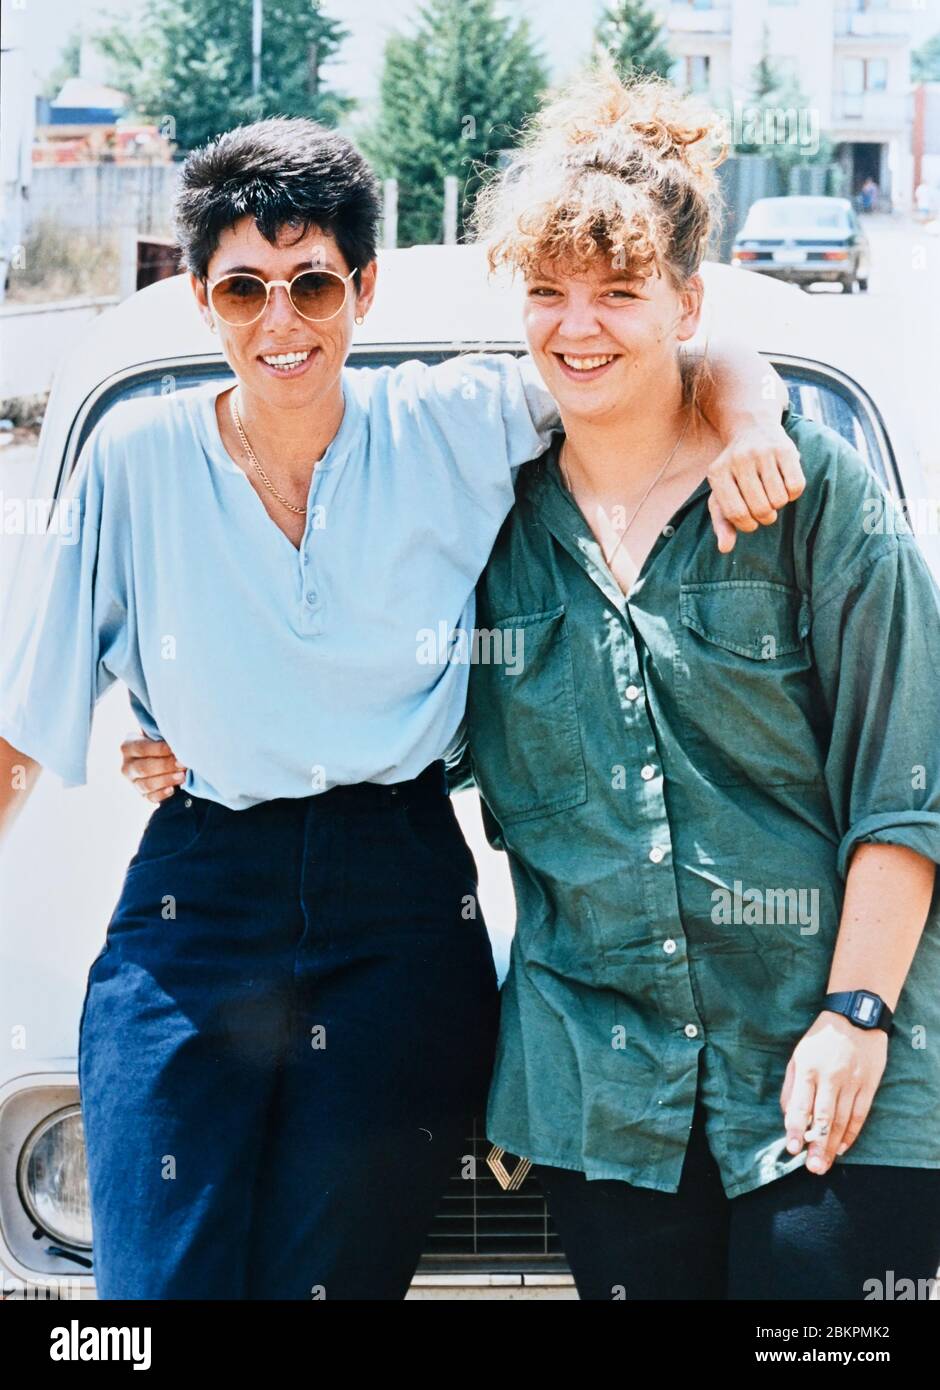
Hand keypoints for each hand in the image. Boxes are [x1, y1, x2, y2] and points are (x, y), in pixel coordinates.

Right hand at [120, 732, 186, 803]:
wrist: (156, 756)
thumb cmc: (159, 742)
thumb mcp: (155, 735)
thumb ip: (161, 736)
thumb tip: (176, 740)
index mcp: (127, 747)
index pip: (142, 748)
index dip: (160, 749)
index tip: (176, 749)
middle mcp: (127, 766)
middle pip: (144, 768)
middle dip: (165, 766)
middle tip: (182, 764)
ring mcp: (133, 782)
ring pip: (146, 784)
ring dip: (166, 780)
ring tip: (182, 776)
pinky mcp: (142, 794)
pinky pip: (150, 797)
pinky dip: (162, 794)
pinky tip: (172, 789)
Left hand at [707, 423, 804, 552]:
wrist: (752, 430)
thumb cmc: (736, 472)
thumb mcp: (722, 494)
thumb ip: (722, 522)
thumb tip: (725, 548)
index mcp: (717, 473)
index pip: (736, 514)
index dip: (747, 525)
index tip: (750, 521)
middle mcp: (738, 460)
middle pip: (760, 509)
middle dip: (766, 517)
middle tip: (765, 509)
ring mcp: (762, 452)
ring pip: (779, 500)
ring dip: (779, 505)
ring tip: (772, 494)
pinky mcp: (784, 449)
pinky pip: (796, 487)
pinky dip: (793, 494)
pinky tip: (785, 485)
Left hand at [780, 1011, 887, 1174]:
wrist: (855, 1017)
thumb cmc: (820, 1038)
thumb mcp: (798, 1055)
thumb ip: (791, 1086)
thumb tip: (787, 1116)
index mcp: (808, 1068)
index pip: (801, 1105)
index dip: (795, 1129)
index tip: (792, 1149)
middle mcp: (830, 1077)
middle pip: (822, 1118)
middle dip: (816, 1145)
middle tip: (812, 1168)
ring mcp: (852, 1082)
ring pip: (842, 1121)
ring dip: (832, 1146)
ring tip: (824, 1164)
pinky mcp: (869, 1085)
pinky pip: (860, 1115)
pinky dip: (851, 1134)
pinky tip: (843, 1148)